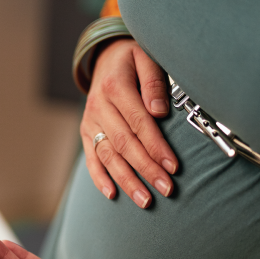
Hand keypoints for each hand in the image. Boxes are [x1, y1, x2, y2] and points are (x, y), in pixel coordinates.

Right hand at [81, 38, 177, 207]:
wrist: (105, 57)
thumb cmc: (133, 60)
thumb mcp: (146, 57)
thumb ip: (154, 82)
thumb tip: (159, 111)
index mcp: (115, 86)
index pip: (139, 122)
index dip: (156, 146)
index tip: (173, 166)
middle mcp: (99, 106)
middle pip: (124, 143)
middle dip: (146, 169)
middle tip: (166, 189)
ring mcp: (90, 122)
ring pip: (108, 156)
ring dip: (126, 180)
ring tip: (145, 200)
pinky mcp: (86, 133)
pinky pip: (91, 158)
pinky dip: (100, 178)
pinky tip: (112, 194)